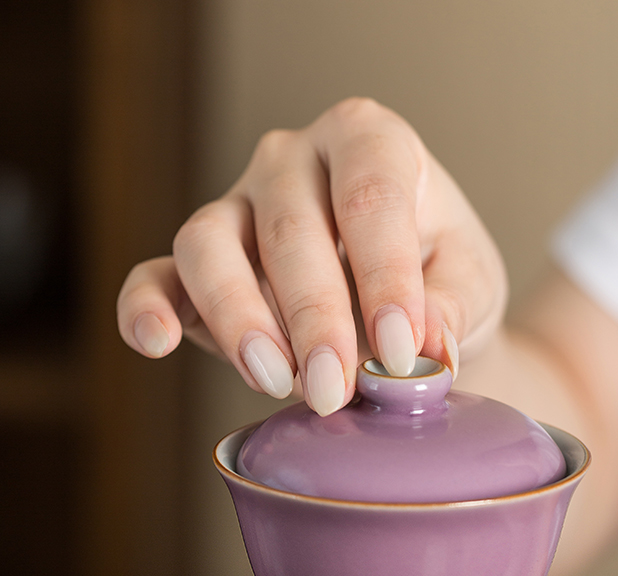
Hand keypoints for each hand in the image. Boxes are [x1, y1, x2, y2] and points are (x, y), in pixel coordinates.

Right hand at [117, 98, 506, 413]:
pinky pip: (159, 275)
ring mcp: (238, 206)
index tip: (402, 351)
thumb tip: (426, 349)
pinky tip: (155, 341)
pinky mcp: (198, 263)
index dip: (385, 276)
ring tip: (276, 380)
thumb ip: (450, 306)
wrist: (398, 297)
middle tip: (335, 388)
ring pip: (210, 245)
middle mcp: (293, 162)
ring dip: (239, 318)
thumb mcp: (468, 281)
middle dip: (314, 318)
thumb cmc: (437, 273)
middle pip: (290, 230)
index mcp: (369, 142)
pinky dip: (147, 308)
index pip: (370, 197)